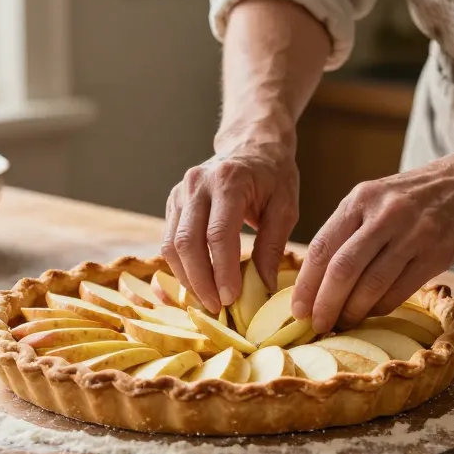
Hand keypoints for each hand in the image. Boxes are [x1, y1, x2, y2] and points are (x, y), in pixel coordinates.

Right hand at [162, 130, 299, 313]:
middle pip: (187, 242)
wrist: (250, 145)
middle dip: (200, 281)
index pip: (218, 234)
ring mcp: (180, 192)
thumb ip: (273, 246)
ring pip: (171, 245)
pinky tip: (196, 284)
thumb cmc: (273, 176)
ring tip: (207, 301)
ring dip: (187, 278)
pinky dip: (180, 267)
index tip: (230, 299)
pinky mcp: (173, 202)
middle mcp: (197, 184)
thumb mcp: (285, 207)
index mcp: (229, 181)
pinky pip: (169, 241)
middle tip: (217, 308)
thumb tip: (263, 287)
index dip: (222, 271)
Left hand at [292, 152, 453, 332]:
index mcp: (361, 199)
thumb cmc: (418, 195)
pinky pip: (399, 291)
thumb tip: (318, 278)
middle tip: (316, 325)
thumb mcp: (377, 197)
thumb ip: (350, 229)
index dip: (305, 284)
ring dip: (352, 312)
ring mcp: (412, 234)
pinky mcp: (437, 253)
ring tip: (342, 325)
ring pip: (370, 285)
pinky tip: (371, 314)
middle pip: (342, 269)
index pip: (321, 247)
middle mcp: (384, 214)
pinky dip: (380, 308)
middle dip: (324, 304)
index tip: (297, 309)